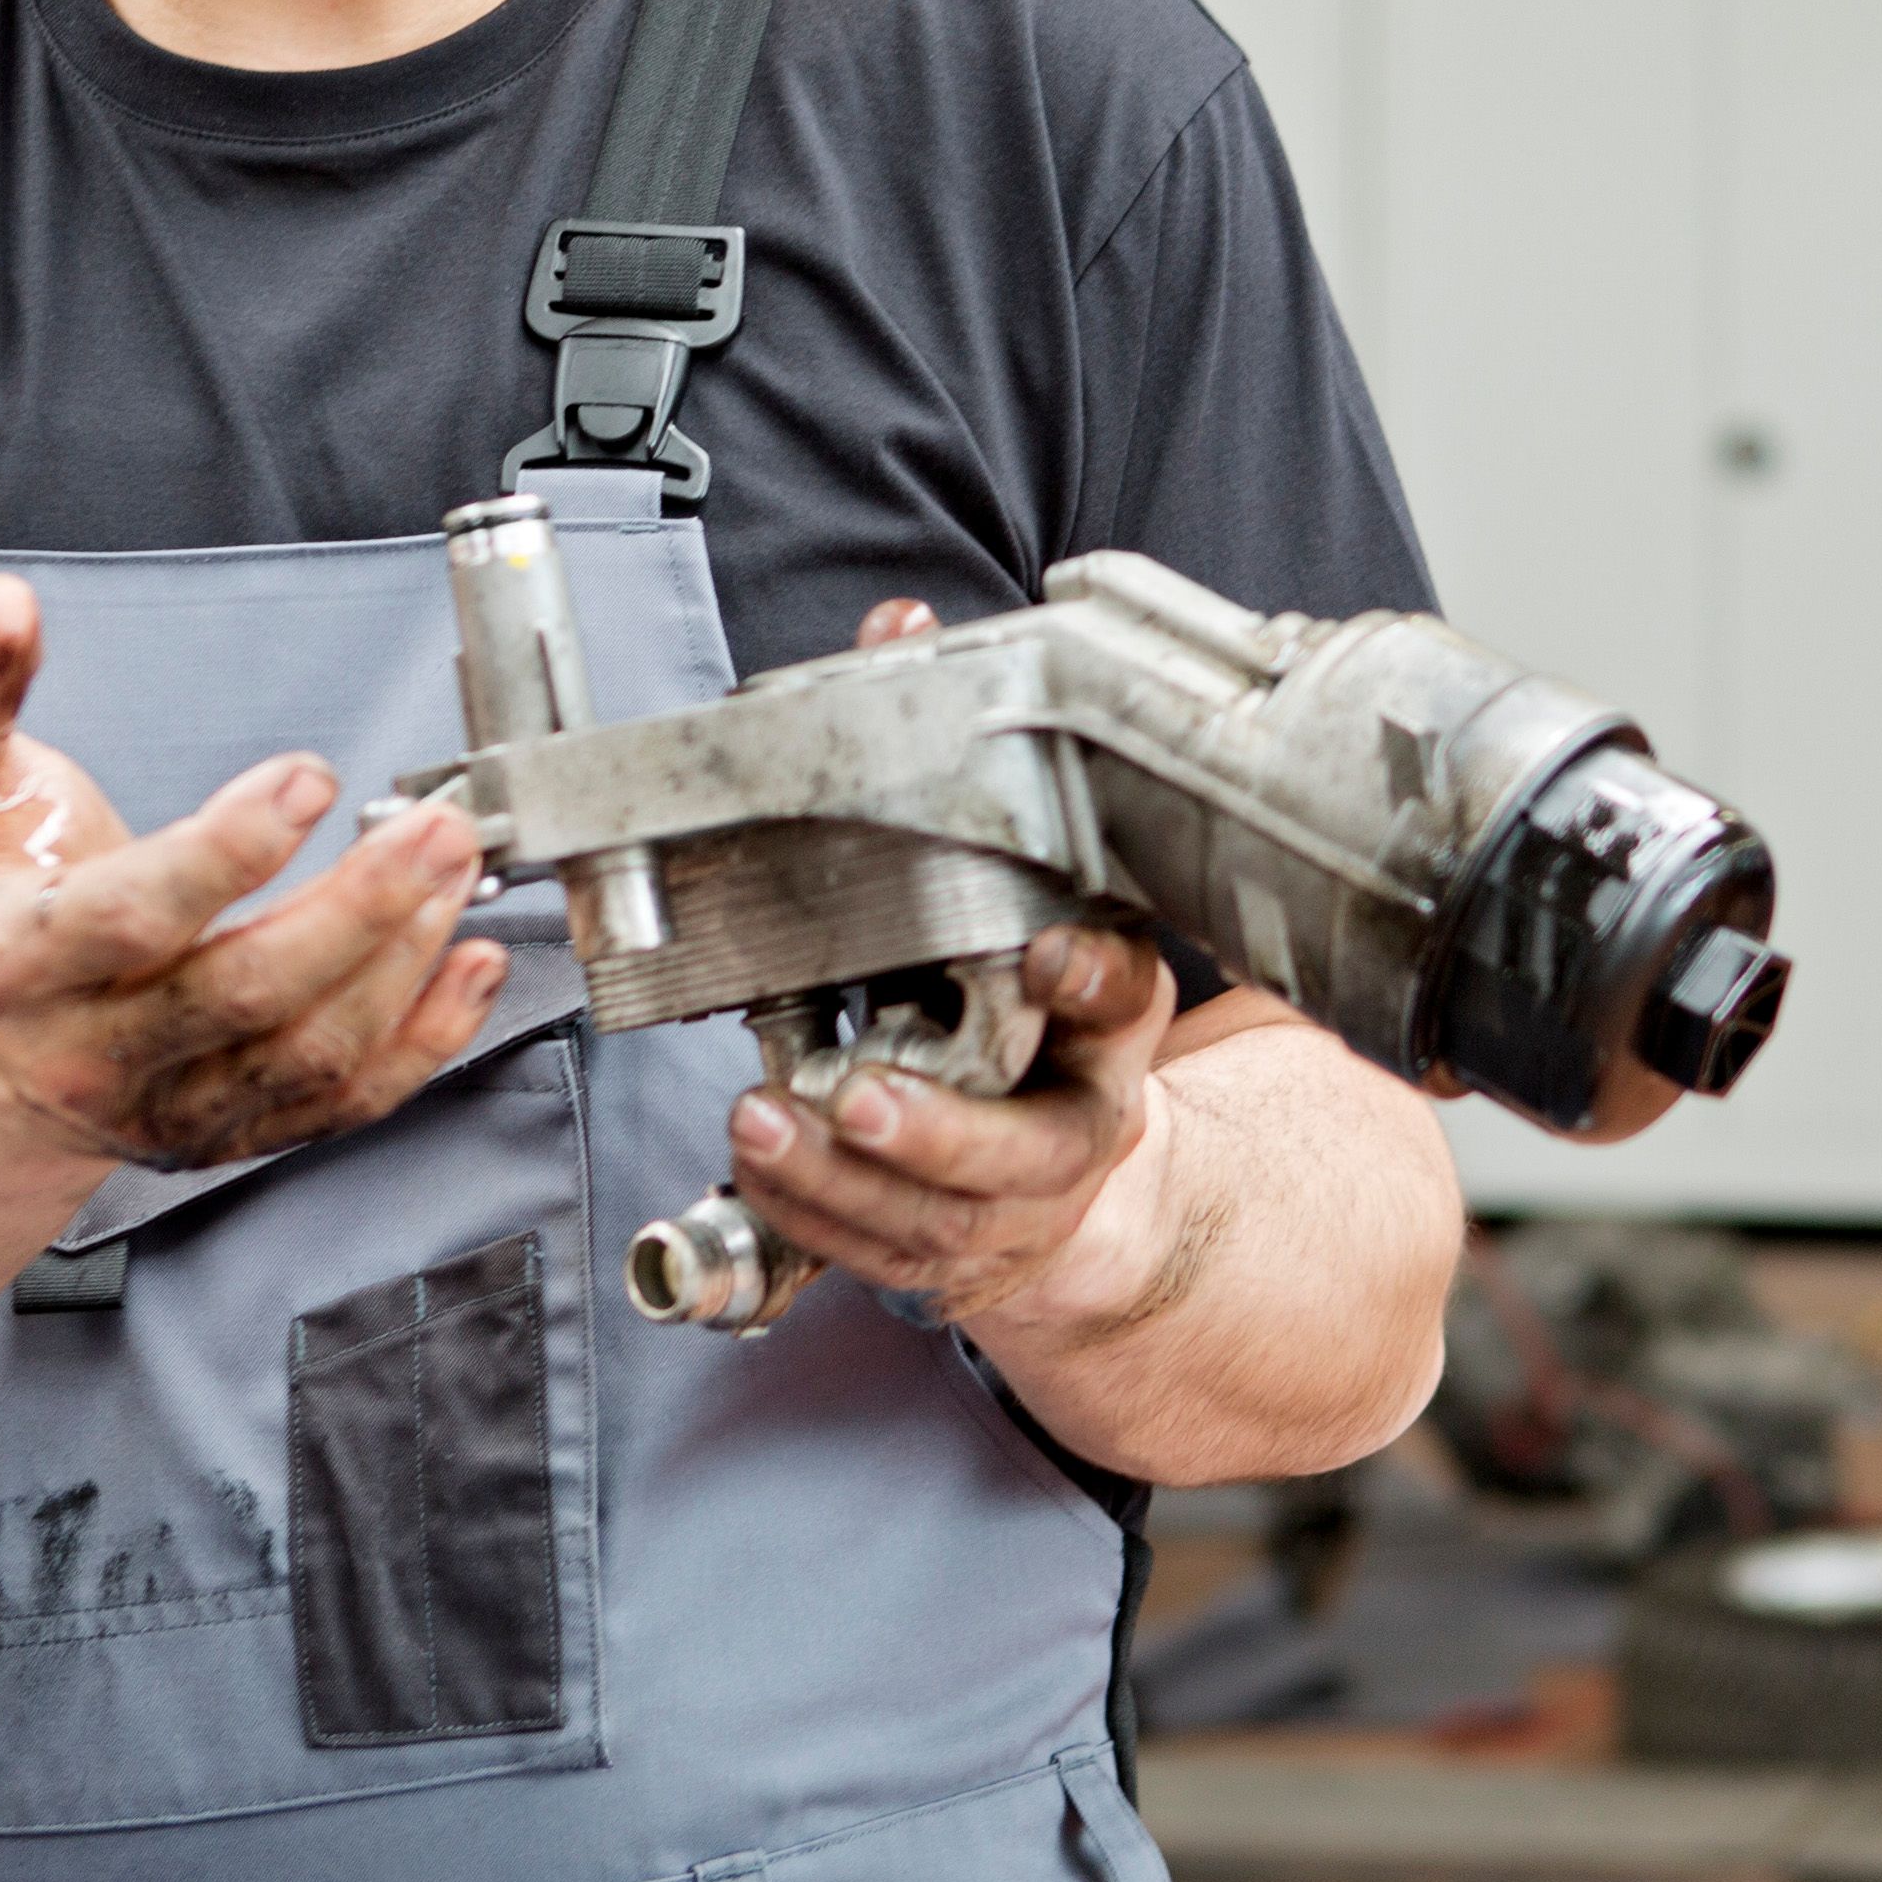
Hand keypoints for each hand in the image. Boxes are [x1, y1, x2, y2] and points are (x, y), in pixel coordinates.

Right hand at [0, 573, 504, 1170]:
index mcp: (17, 963)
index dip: (232, 850)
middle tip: (433, 824)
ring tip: (452, 867)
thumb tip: (1, 606)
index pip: (135, 918)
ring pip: (310, 1053)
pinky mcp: (234, 1134)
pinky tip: (467, 960)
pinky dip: (425, 1038)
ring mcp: (170, 1107)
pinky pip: (345, 1103)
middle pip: (246, 994)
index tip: (311, 776)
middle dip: (359, 905)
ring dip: (402, 960)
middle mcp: (92, 1051)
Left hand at [721, 597, 1195, 1334]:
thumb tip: (900, 628)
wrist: (1068, 1163)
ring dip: (845, 1179)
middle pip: (1026, 1148)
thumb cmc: (1027, 1000)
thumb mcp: (1017, 882)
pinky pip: (880, 1252)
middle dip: (942, 1128)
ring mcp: (1011, 1203)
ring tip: (768, 1120)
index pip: (1121, 995)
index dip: (1090, 973)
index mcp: (1109, 1022)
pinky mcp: (948, 1251)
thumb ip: (957, 763)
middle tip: (865, 1094)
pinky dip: (814, 1215)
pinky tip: (760, 1163)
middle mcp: (1072, 1120)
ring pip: (940, 1218)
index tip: (1047, 946)